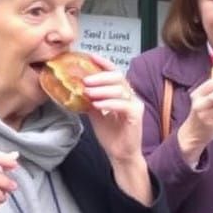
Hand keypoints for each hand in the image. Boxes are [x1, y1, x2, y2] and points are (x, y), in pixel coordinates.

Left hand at [80, 62, 152, 204]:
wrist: (121, 154)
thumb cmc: (111, 134)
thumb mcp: (97, 114)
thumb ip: (91, 100)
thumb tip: (76, 89)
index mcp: (122, 93)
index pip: (115, 72)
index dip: (104, 64)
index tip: (90, 57)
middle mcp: (131, 96)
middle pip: (118, 77)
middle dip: (101, 77)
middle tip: (85, 80)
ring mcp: (135, 105)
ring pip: (120, 90)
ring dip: (102, 89)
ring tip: (88, 92)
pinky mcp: (136, 115)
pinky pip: (123, 105)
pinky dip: (109, 103)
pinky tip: (97, 104)